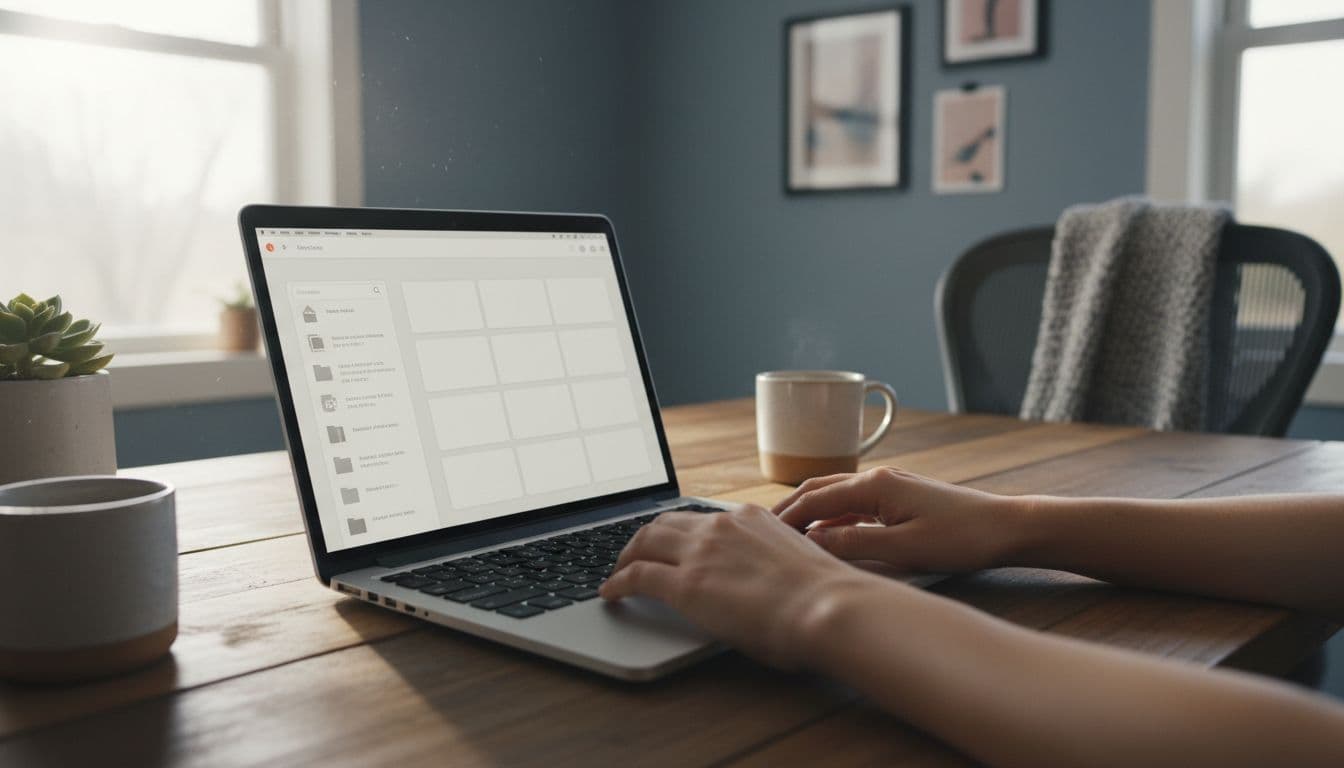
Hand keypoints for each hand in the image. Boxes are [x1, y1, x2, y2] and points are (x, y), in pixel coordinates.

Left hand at [600, 505, 879, 668]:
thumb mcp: (793, 561)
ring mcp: (700, 553)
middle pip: (664, 523)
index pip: (699, 517)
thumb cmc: (825, 598)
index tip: (670, 542)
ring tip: (617, 574)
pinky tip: (611, 594)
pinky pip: (638, 576)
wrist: (829, 608)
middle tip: (634, 556)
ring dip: (626, 556)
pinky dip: (618, 582)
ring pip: (644, 542)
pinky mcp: (686, 585)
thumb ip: (768, 559)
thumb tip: (763, 579)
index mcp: (749, 517)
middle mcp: (720, 527)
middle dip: (644, 539)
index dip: (678, 531)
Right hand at [772, 467, 1025, 573]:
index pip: (815, 499)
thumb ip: (854, 545)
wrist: (1005, 528)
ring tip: (787, 533)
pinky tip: (827, 535)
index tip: (761, 536)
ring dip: (810, 511)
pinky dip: (833, 516)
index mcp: (874, 486)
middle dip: (790, 507)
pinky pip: (854, 503)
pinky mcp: (900, 497)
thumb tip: (813, 543)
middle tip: (763, 529)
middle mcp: (877, 478)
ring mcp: (889, 486)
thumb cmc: (960, 538)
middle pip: (819, 488)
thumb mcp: (903, 550)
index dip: (785, 518)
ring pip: (835, 494)